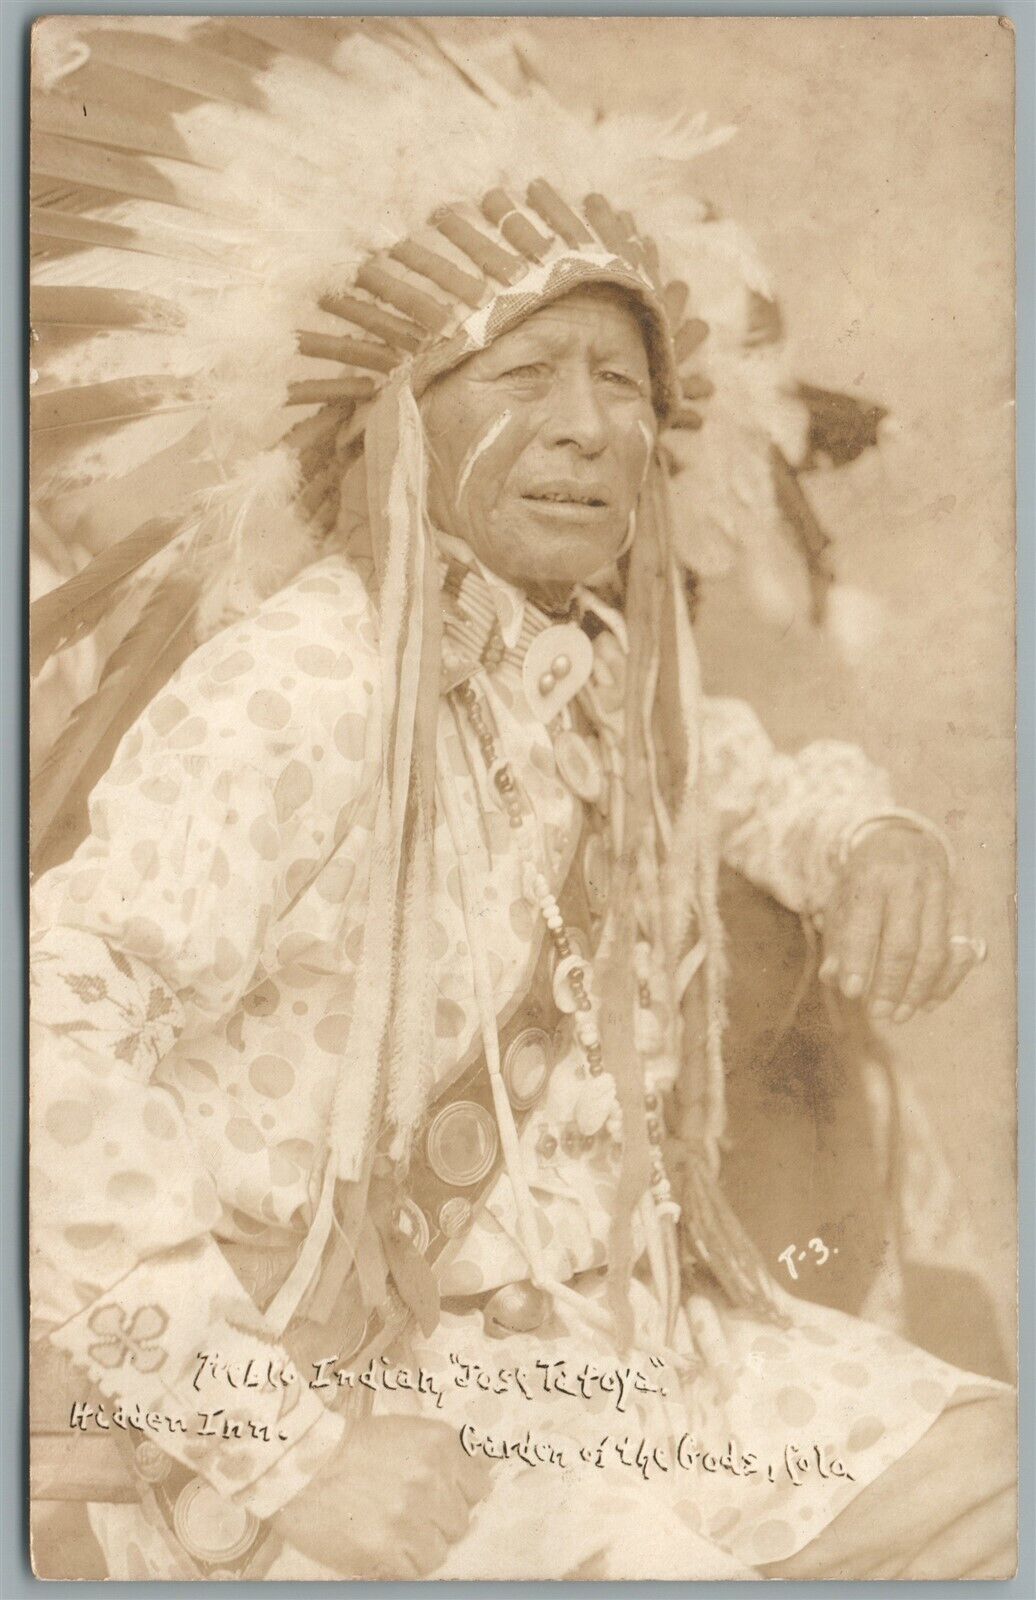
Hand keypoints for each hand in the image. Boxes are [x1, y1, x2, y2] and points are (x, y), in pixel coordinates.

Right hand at [271, 1413, 490, 1577]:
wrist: (300, 1464)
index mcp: (439, 1443)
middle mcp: (431, 1478)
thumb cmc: (348, 1446)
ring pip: (439, 1551)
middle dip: (437, 1522)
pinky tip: (380, 1543)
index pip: (478, 1487)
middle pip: (460, 1521)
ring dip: (419, 1546)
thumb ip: (438, 1458)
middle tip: (407, 1514)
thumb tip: (470, 1486)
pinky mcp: (386, 1548)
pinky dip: (400, 1564)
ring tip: (390, 1530)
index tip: (441, 1499)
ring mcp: (410, 1515)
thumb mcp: (403, 1433)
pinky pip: (414, 1571)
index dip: (458, 1496)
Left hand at [818, 824, 983, 1023]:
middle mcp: (909, 882)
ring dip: (919, 991)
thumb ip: (836, 937)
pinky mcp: (963, 905)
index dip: (857, 962)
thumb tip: (831, 977)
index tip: (852, 993)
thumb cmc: (864, 880)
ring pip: (936, 951)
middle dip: (890, 985)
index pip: (864, 925)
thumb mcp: (841, 899)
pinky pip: (962, 951)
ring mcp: (941, 893)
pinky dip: (947, 982)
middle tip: (879, 1014)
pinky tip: (929, 1003)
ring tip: (901, 1014)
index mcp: (871, 876)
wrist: (901, 840)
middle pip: (903, 944)